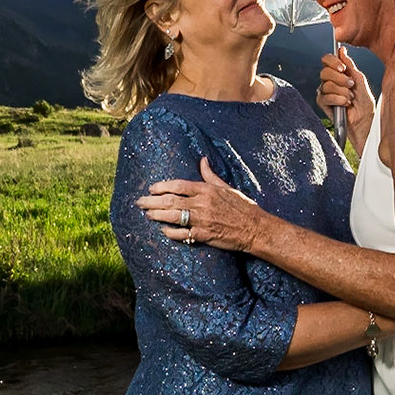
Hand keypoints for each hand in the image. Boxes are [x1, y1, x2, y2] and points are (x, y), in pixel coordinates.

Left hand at [137, 157, 261, 251]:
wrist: (255, 228)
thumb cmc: (242, 206)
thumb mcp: (227, 187)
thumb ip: (210, 175)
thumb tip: (202, 160)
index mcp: (207, 190)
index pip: (178, 185)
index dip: (162, 186)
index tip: (151, 188)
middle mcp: (202, 204)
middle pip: (171, 201)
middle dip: (152, 201)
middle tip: (139, 202)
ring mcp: (202, 220)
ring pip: (173, 217)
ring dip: (157, 215)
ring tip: (147, 214)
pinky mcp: (204, 235)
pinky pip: (183, 234)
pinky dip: (171, 233)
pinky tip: (163, 230)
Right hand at [317, 48, 372, 145]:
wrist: (365, 122)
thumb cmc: (365, 105)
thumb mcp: (360, 81)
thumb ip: (350, 65)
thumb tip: (342, 51)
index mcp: (339, 74)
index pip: (328, 60)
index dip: (333, 61)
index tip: (343, 68)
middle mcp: (331, 81)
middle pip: (325, 71)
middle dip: (339, 78)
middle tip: (350, 85)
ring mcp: (326, 93)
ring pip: (326, 84)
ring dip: (341, 91)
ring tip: (350, 98)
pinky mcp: (323, 104)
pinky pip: (324, 97)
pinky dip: (337, 99)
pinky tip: (345, 103)